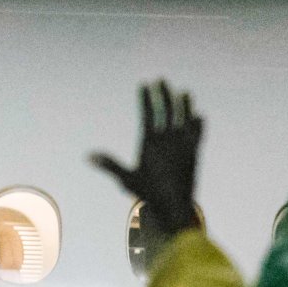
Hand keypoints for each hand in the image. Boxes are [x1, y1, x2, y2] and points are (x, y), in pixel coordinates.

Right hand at [91, 81, 203, 243]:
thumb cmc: (147, 193)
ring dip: (184, 104)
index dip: (147, 98)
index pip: (149, 114)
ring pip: (184, 119)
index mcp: (151, 144)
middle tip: (161, 80)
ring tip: (184, 92)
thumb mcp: (126, 179)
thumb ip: (109, 164)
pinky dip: (197, 125)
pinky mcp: (194, 153)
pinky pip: (197, 134)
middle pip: (167, 111)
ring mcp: (184, 145)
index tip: (145, 85)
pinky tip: (198, 117)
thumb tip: (89, 156)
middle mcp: (169, 141)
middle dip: (164, 94)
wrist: (174, 206)